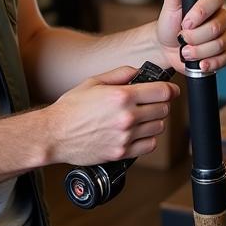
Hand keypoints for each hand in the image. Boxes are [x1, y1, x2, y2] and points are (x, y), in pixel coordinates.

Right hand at [46, 65, 178, 164]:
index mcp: (122, 96)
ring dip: (154, 121)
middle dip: (160, 103)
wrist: (54, 134)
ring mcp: (125, 137)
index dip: (170, 89)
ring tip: (142, 117)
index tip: (170, 90)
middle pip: (163, 110)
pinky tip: (137, 132)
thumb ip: (120, 74)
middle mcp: (127, 117)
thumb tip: (138, 72)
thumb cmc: (71, 107)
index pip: (162, 92)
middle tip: (152, 102)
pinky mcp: (122, 153)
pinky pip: (149, 145)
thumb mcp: (93, 81)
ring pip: (158, 127)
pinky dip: (148, 138)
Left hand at [156, 0, 225, 74]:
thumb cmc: (169, 24)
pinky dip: (211, 62)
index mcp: (210, 1)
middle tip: (182, 37)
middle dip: (195, 36)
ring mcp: (225, 35)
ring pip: (221, 43)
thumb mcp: (169, 6)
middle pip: (217, 26)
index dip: (201, 11)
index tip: (186, 21)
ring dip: (199, 51)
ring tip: (186, 51)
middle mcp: (221, 16)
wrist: (166, 47)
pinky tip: (200, 63)